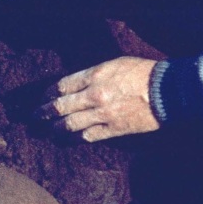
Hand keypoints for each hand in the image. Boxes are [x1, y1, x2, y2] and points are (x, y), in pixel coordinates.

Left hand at [36, 56, 160, 140]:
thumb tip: (76, 84)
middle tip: (35, 116)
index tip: (44, 97)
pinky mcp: (113, 129)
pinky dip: (75, 138)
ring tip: (48, 130)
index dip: (49, 93)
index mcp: (94, 75)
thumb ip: (93, 74)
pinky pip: (87, 136)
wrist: (167, 91)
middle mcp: (94, 95)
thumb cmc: (143, 73)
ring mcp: (102, 114)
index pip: (62, 86)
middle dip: (44, 112)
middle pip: (60, 106)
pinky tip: (68, 139)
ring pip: (70, 124)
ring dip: (55, 128)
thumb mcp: (114, 64)